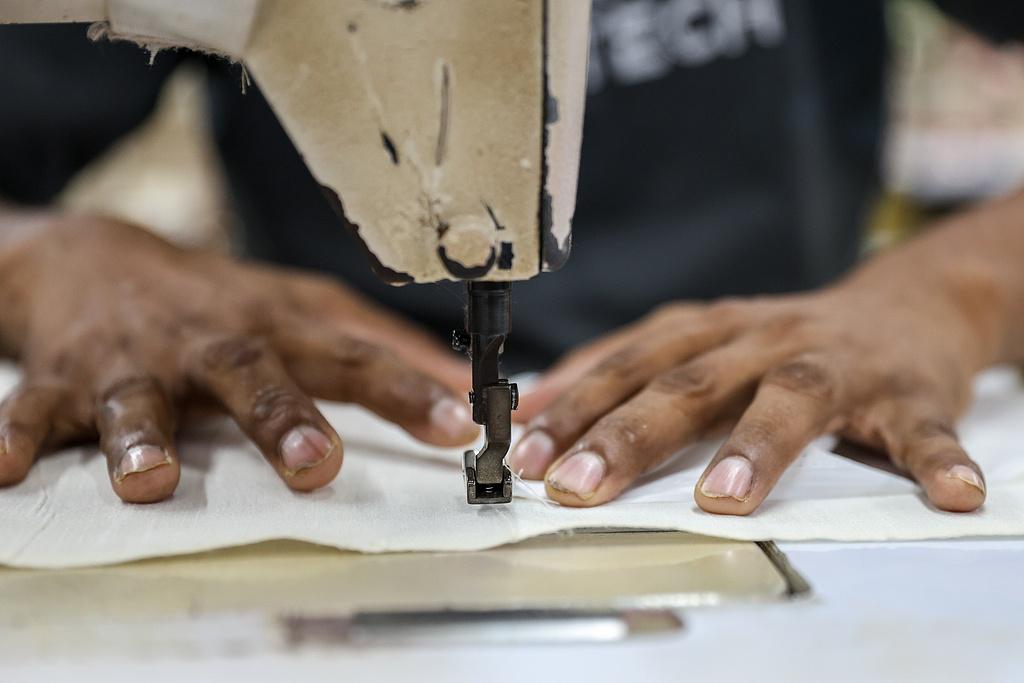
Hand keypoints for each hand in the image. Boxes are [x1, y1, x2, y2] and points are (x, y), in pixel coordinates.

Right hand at [0, 215, 476, 501]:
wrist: (95, 257)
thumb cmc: (215, 299)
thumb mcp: (301, 308)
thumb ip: (376, 346)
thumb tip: (463, 385)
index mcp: (271, 329)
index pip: (348, 358)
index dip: (403, 390)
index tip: (457, 425)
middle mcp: (207, 344)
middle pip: (250, 373)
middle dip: (281, 418)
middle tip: (315, 464)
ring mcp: (132, 363)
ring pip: (138, 399)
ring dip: (144, 437)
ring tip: (152, 478)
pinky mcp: (62, 380)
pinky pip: (34, 409)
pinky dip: (16, 435)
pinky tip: (4, 467)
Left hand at [511, 255, 993, 513]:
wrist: (904, 305)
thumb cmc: (786, 339)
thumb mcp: (700, 341)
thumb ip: (628, 368)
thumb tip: (541, 399)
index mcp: (710, 331)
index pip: (630, 367)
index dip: (576, 407)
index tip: (527, 454)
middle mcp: (764, 339)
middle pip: (691, 383)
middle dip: (633, 435)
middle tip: (584, 484)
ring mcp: (837, 363)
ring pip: (792, 398)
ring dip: (759, 446)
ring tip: (726, 495)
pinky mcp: (908, 391)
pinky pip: (924, 428)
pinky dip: (935, 459)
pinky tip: (948, 491)